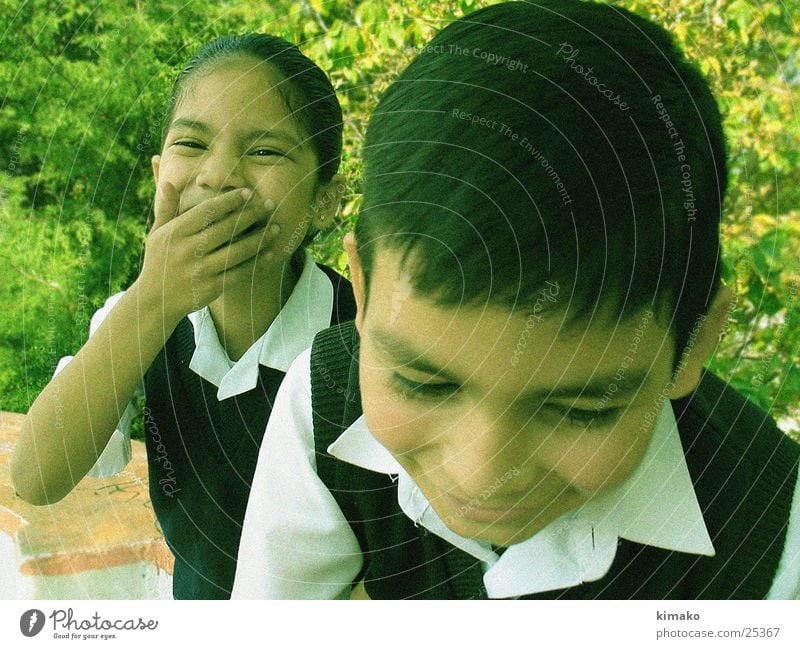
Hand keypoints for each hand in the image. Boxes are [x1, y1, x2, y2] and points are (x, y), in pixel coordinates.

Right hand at [137, 182, 279, 321]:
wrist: (155, 301)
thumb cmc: (158, 261)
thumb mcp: (157, 234)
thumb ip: (166, 208)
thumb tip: (168, 181)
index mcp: (175, 233)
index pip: (206, 212)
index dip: (229, 201)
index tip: (248, 192)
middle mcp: (188, 251)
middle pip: (226, 229)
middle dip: (250, 215)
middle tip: (270, 204)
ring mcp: (200, 270)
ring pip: (236, 252)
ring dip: (259, 239)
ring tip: (276, 228)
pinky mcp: (211, 287)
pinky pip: (239, 273)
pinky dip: (256, 263)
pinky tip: (269, 253)